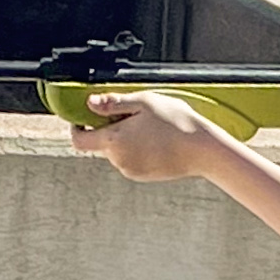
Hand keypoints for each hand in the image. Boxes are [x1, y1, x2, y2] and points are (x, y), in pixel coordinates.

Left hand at [68, 91, 224, 181]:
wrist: (202, 150)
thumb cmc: (175, 122)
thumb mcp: (143, 102)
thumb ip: (113, 103)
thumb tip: (89, 103)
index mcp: (114, 141)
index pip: (80, 140)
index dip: (77, 128)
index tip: (83, 119)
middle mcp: (119, 160)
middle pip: (101, 144)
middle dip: (110, 129)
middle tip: (134, 115)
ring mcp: (131, 171)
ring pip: (117, 152)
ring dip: (125, 139)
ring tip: (151, 128)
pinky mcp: (143, 177)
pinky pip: (130, 160)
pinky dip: (136, 150)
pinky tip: (157, 141)